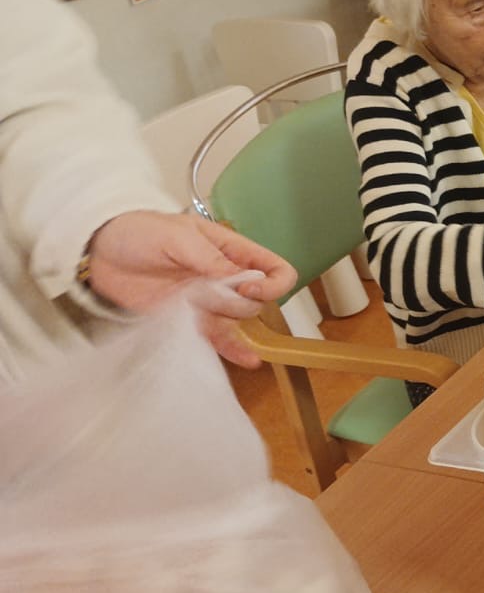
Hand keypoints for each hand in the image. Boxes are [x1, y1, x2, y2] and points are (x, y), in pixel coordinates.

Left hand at [86, 211, 297, 367]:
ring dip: (228, 321)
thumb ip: (211, 260)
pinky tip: (249, 360)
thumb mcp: (178, 236)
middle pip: (258, 300)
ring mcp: (208, 301)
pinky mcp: (189, 320)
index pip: (275, 269)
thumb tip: (243, 280)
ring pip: (238, 320)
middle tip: (210, 294)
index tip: (248, 287)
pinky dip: (233, 349)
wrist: (99, 254)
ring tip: (197, 307)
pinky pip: (217, 338)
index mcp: (232, 250)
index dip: (271, 283)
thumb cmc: (140, 232)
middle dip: (241, 302)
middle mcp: (227, 278)